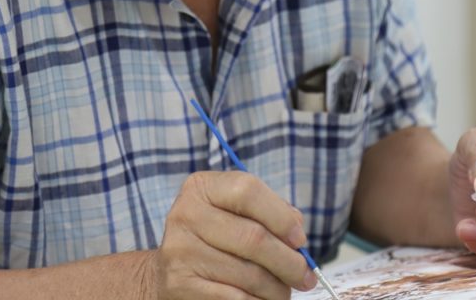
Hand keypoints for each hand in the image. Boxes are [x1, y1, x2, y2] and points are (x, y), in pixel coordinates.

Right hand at [153, 171, 316, 299]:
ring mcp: (180, 250)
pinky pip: (235, 298)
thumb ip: (268, 212)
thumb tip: (296, 231)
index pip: (248, 191)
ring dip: (277, 288)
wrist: (169, 271)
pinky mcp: (180, 284)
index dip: (281, 217)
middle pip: (252, 237)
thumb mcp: (235, 213)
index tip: (300, 240)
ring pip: (248, 274)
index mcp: (201, 187)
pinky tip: (263, 299)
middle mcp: (186, 214)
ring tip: (284, 290)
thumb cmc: (215, 238)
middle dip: (288, 262)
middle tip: (305, 276)